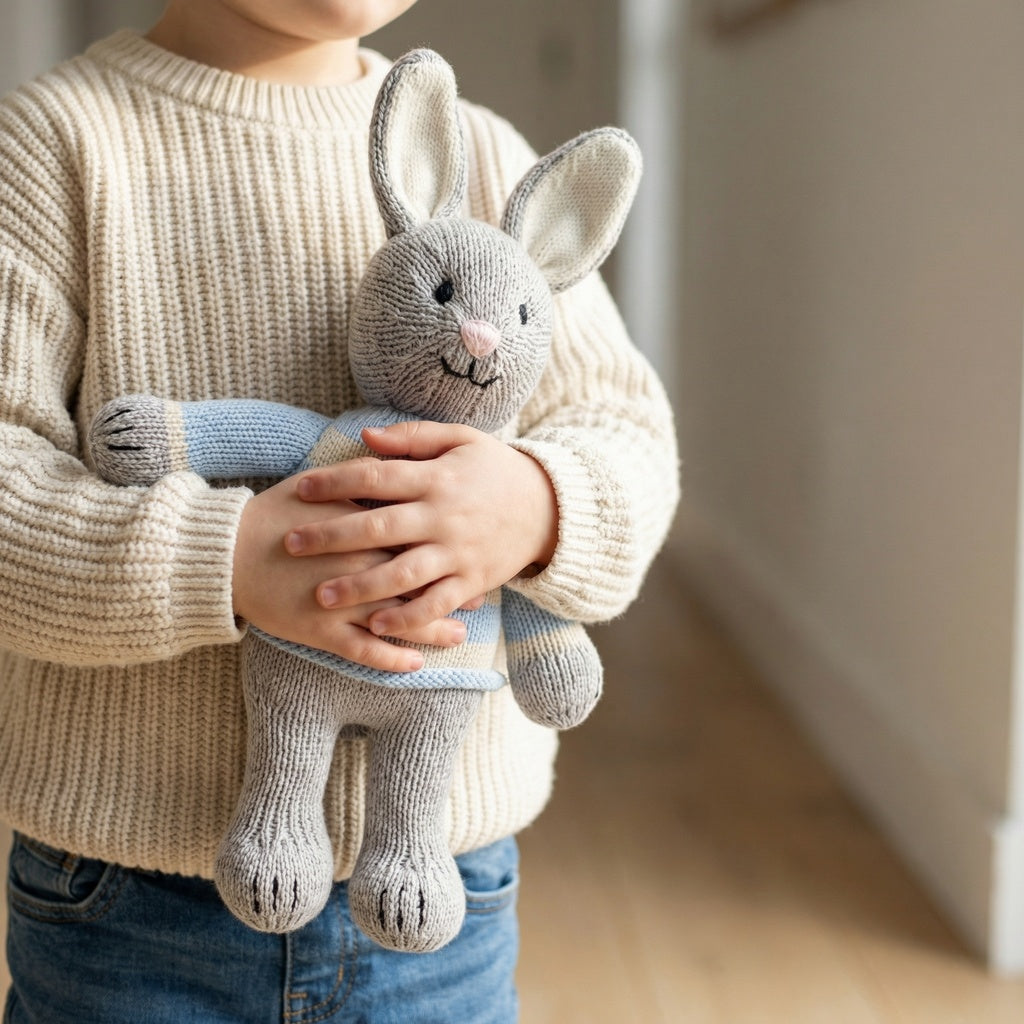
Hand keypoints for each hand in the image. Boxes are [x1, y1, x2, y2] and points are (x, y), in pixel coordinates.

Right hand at [232, 475, 468, 672]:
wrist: (224, 552)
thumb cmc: (274, 514)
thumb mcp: (320, 486)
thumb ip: (361, 480)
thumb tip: (395, 469)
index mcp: (362, 528)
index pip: (416, 538)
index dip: (446, 548)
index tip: (473, 554)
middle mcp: (359, 566)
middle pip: (416, 581)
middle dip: (450, 591)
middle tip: (479, 599)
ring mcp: (341, 602)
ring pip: (397, 620)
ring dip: (431, 630)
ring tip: (458, 635)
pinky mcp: (320, 631)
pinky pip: (363, 650)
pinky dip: (390, 659)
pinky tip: (414, 664)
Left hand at [286, 421, 558, 637]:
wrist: (550, 507)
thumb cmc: (496, 470)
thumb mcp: (461, 440)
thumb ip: (413, 437)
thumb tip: (365, 437)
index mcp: (436, 478)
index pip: (376, 475)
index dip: (335, 481)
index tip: (299, 489)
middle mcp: (443, 516)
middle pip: (379, 526)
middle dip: (331, 536)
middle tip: (290, 544)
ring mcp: (458, 552)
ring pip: (403, 573)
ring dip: (361, 586)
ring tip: (322, 596)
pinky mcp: (471, 581)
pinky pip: (436, 604)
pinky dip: (407, 618)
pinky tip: (375, 626)